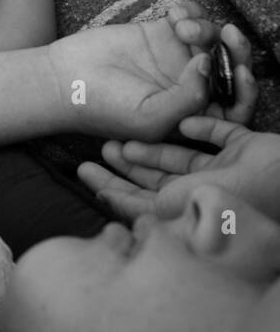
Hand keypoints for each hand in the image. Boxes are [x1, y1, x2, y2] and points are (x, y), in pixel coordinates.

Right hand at [44, 2, 256, 143]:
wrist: (62, 79)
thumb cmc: (102, 108)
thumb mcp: (150, 118)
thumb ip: (189, 98)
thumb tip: (209, 62)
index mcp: (192, 115)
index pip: (235, 104)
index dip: (246, 88)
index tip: (240, 71)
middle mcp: (189, 87)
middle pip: (230, 67)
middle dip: (235, 50)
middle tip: (227, 34)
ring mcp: (176, 58)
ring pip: (212, 39)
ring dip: (204, 28)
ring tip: (179, 27)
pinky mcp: (160, 34)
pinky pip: (190, 16)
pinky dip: (190, 10)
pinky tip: (173, 14)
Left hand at [78, 116, 279, 222]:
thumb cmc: (236, 192)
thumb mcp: (180, 202)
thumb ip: (150, 207)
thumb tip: (119, 208)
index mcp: (190, 208)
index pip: (142, 203)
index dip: (112, 190)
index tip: (84, 174)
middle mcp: (205, 191)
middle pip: (157, 180)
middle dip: (126, 167)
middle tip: (98, 151)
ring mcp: (227, 170)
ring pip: (181, 158)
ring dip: (153, 149)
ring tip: (122, 139)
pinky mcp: (246, 148)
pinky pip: (219, 135)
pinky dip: (202, 127)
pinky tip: (185, 123)